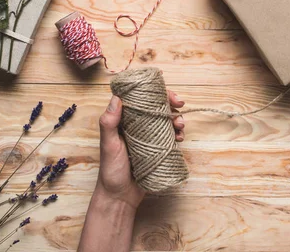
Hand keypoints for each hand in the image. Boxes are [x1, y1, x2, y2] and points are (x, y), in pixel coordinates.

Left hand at [94, 90, 185, 208]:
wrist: (121, 196)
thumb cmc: (111, 170)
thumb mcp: (109, 145)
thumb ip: (109, 123)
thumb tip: (117, 98)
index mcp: (124, 119)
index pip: (140, 98)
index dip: (155, 92)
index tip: (167, 93)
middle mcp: (137, 124)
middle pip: (156, 106)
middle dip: (170, 103)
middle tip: (180, 104)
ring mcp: (148, 136)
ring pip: (165, 120)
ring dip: (176, 118)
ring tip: (180, 126)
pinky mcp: (157, 148)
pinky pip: (170, 136)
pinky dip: (177, 133)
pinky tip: (180, 138)